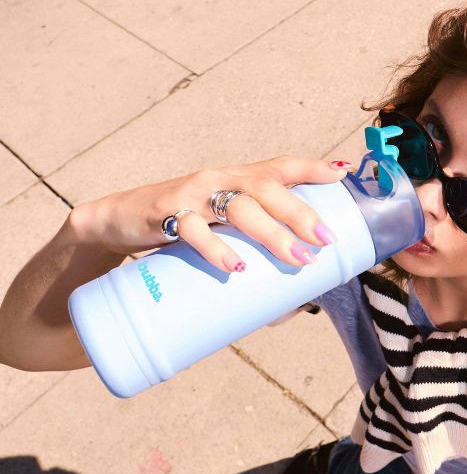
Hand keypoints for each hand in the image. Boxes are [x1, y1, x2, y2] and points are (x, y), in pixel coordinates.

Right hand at [67, 156, 352, 272]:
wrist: (117, 220)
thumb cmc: (183, 226)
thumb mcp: (220, 227)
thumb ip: (253, 255)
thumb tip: (292, 307)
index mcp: (238, 179)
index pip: (279, 166)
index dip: (311, 167)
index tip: (342, 174)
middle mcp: (220, 180)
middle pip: (267, 188)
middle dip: (300, 213)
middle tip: (326, 239)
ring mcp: (193, 194)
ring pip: (239, 207)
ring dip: (272, 233)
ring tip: (298, 258)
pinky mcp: (165, 213)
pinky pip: (193, 229)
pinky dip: (216, 248)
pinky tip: (236, 266)